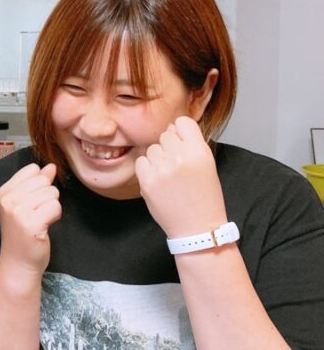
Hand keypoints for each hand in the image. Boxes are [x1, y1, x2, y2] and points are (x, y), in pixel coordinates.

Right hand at [0, 163, 61, 275]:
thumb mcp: (24, 203)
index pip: (32, 169)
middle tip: (37, 213)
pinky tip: (45, 226)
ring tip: (40, 220)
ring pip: (52, 193)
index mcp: (5, 191)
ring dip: (52, 207)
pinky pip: (55, 207)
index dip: (39, 184)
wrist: (18, 262)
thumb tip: (51, 167)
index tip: (33, 201)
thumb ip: (37, 183)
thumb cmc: (22, 233)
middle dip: (47, 196)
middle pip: (44, 181)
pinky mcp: (32, 224)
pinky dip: (55, 217)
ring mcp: (19, 211)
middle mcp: (9, 199)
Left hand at [135, 116, 227, 238]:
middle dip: (170, 147)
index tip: (183, 143)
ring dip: (158, 158)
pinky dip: (147, 169)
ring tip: (169, 176)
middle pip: (165, 135)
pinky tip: (159, 181)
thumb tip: (171, 127)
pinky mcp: (146, 181)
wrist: (197, 227)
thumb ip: (191, 143)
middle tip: (177, 166)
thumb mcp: (207, 164)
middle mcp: (180, 157)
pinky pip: (141, 161)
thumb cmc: (204, 196)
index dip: (181, 132)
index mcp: (199, 151)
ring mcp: (161, 169)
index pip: (182, 122)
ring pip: (152, 148)